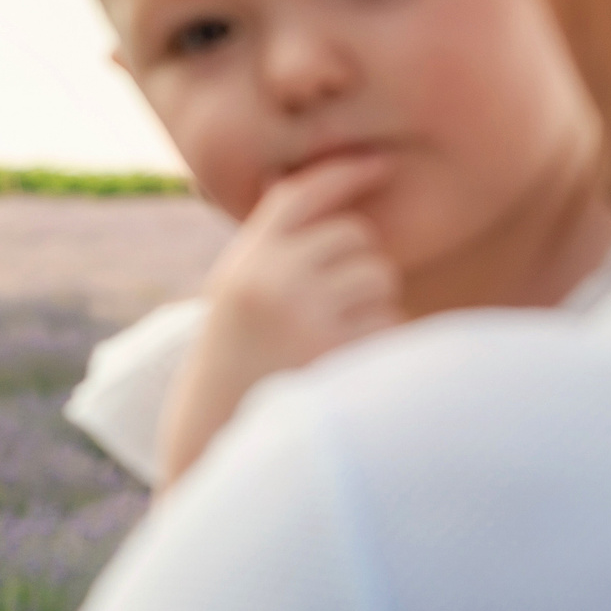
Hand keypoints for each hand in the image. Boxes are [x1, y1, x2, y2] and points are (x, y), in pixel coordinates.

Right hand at [157, 153, 402, 483]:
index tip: (378, 165)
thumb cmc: (238, 368)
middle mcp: (269, 282)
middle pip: (354, 237)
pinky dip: (378, 343)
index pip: (298, 196)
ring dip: (371, 306)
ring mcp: (305, 317)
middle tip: (330, 309)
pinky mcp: (339, 352)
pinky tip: (341, 368)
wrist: (219, 445)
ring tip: (328, 344)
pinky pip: (391, 323)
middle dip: (357, 266)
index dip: (342, 174)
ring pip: (378, 278)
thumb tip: (335, 196)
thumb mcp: (238, 302)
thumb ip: (275, 253)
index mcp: (241, 267)